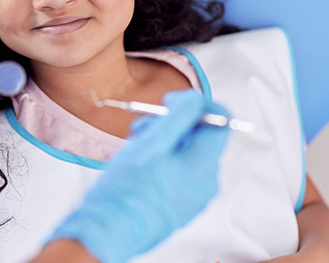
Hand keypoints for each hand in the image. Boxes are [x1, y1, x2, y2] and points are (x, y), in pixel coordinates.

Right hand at [48, 89, 229, 262]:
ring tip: (135, 145)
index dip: (196, 106)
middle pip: (199, 137)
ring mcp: (193, 197)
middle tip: (144, 126)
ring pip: (186, 154)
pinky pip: (178, 172)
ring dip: (162, 142)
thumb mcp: (153, 142)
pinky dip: (161, 161)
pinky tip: (139, 163)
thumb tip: (196, 99)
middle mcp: (205, 182)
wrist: (108, 229)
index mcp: (203, 165)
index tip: (171, 103)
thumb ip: (179, 115)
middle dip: (171, 124)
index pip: (220, 122)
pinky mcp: (179, 205)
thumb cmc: (127, 189)